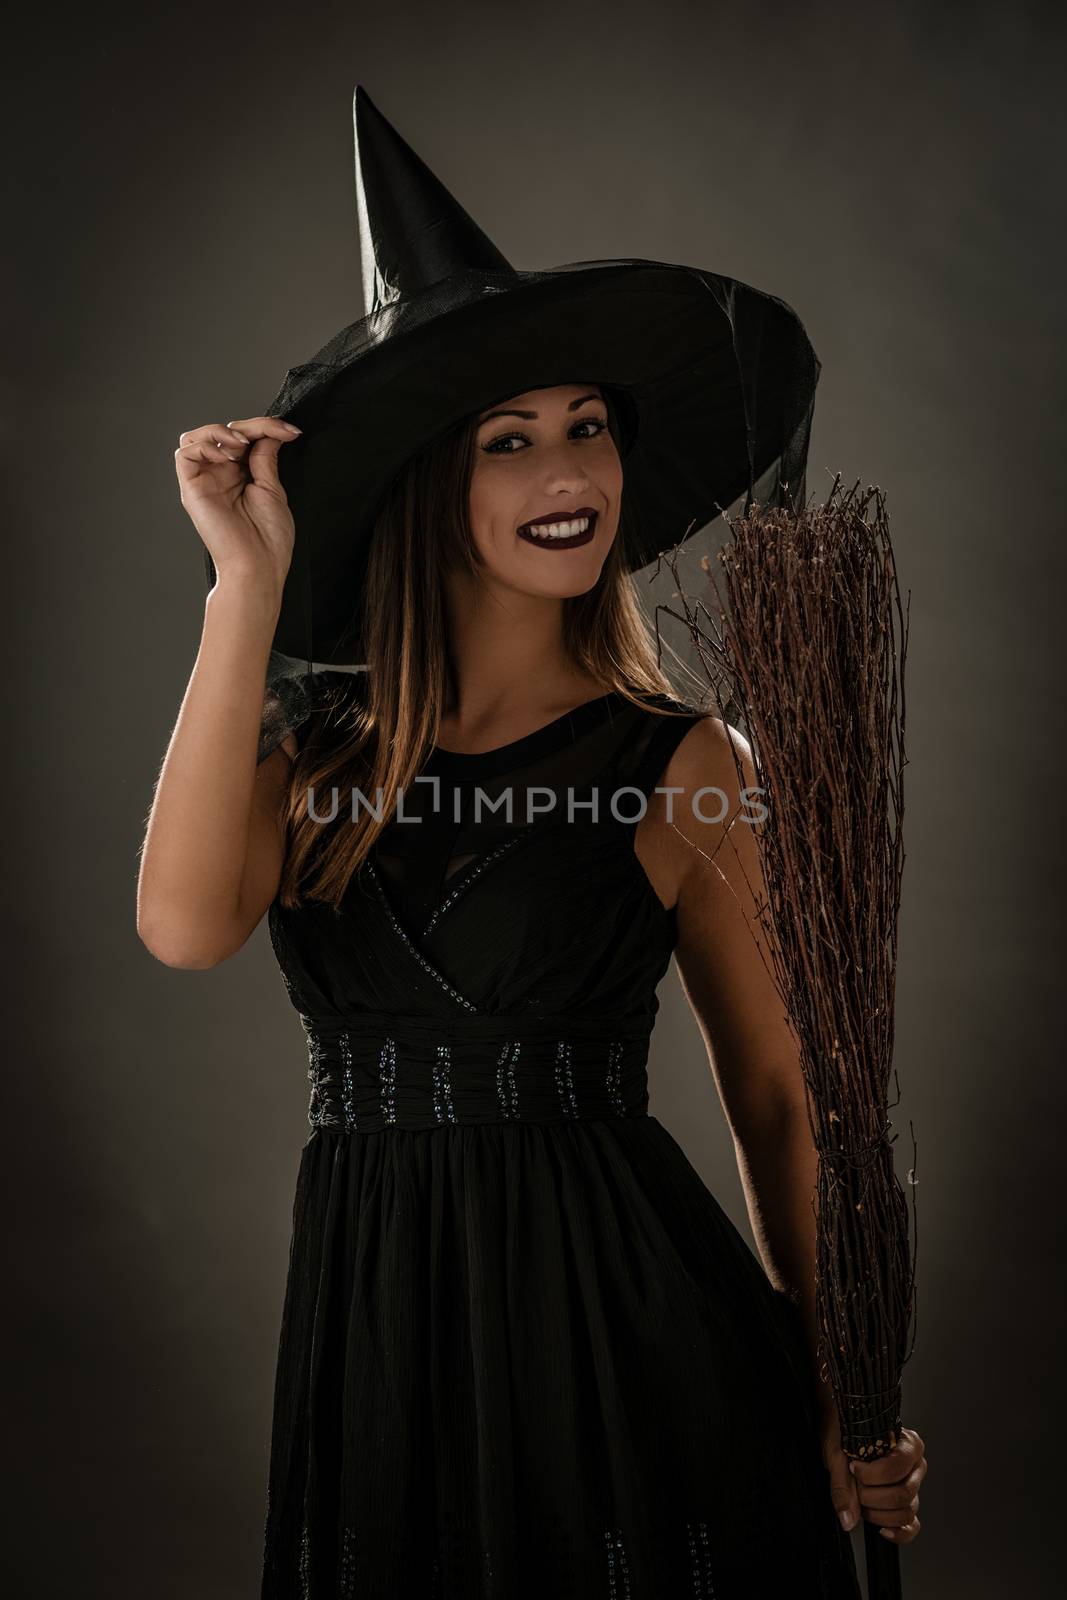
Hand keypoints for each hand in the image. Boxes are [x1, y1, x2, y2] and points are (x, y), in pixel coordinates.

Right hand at [174, 415, 302, 590]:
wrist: (258, 566)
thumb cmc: (268, 539)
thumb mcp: (273, 489)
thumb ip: (265, 458)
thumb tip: (268, 433)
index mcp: (240, 476)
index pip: (244, 438)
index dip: (265, 427)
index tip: (291, 431)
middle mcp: (220, 476)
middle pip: (223, 432)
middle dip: (251, 426)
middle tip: (275, 432)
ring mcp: (204, 481)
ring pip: (197, 437)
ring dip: (221, 432)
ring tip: (242, 447)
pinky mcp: (191, 488)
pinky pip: (185, 453)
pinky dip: (205, 446)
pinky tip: (227, 457)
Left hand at [820, 1401, 926, 1543]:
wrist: (840, 1433)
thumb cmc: (843, 1435)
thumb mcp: (837, 1454)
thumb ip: (842, 1486)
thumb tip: (848, 1518)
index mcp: (908, 1445)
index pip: (896, 1469)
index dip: (871, 1475)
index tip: (854, 1468)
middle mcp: (915, 1465)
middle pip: (903, 1494)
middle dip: (872, 1496)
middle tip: (856, 1485)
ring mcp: (913, 1486)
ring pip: (906, 1512)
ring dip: (878, 1513)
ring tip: (862, 1499)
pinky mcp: (907, 1504)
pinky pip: (911, 1526)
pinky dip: (898, 1533)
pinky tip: (881, 1529)